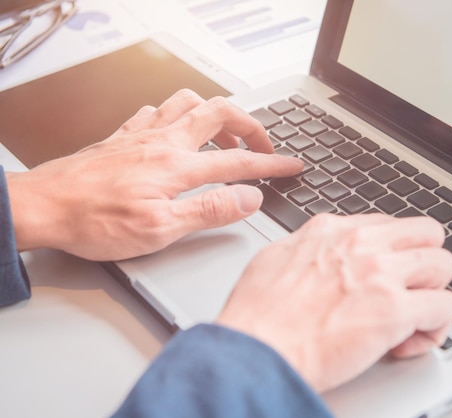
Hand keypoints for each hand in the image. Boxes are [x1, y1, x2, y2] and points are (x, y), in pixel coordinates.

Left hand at [6, 89, 302, 259]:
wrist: (43, 207)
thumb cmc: (94, 222)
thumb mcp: (161, 229)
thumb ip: (210, 210)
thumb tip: (249, 198)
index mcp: (177, 167)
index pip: (238, 160)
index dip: (271, 164)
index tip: (291, 167)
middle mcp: (163, 142)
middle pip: (219, 114)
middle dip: (250, 125)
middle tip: (263, 142)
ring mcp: (141, 135)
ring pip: (187, 103)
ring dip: (214, 112)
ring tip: (225, 131)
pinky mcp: (122, 138)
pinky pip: (154, 111)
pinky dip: (174, 114)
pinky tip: (174, 128)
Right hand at [216, 213, 451, 391]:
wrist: (256, 348)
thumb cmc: (257, 314)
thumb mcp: (277, 257)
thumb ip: (309, 247)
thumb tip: (322, 254)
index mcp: (333, 229)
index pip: (391, 225)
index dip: (394, 254)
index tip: (384, 277)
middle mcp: (361, 242)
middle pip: (428, 234)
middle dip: (424, 264)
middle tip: (407, 292)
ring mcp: (380, 272)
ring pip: (444, 264)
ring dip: (433, 293)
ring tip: (411, 319)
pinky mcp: (394, 309)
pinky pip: (445, 307)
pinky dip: (434, 329)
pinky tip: (407, 342)